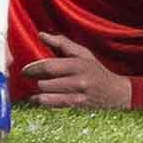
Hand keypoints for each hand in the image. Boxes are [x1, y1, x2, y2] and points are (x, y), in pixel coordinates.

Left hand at [15, 31, 131, 109]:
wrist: (118, 93)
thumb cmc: (96, 70)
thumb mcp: (83, 54)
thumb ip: (61, 43)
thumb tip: (41, 35)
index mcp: (78, 65)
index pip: (49, 66)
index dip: (33, 68)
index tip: (25, 70)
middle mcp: (79, 81)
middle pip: (46, 83)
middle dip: (34, 81)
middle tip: (27, 79)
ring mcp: (79, 96)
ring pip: (48, 96)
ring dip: (37, 93)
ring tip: (31, 90)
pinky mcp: (79, 108)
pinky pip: (56, 106)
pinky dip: (44, 103)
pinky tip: (38, 99)